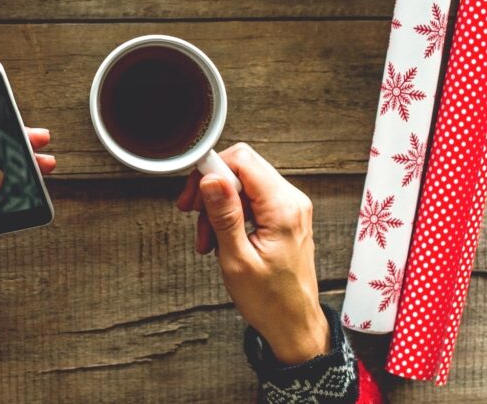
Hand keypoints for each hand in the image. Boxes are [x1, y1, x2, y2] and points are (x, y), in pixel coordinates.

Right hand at [176, 143, 328, 364]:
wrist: (294, 325)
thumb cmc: (271, 301)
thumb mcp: (237, 259)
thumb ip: (224, 215)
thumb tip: (211, 179)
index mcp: (283, 208)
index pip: (243, 161)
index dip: (212, 170)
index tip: (193, 191)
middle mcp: (291, 201)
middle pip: (243, 168)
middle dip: (212, 188)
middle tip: (192, 212)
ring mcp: (290, 208)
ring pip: (243, 185)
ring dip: (219, 206)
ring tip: (207, 237)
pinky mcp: (284, 216)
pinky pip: (252, 200)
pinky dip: (231, 215)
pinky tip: (220, 238)